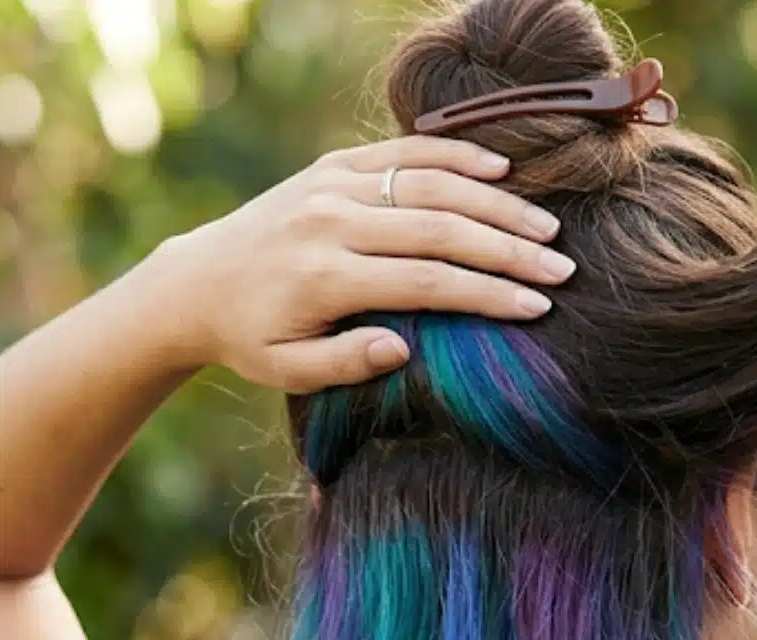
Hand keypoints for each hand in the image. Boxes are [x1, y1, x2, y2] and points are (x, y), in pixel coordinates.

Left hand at [150, 136, 572, 392]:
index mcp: (324, 277)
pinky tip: (499, 172)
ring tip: (546, 227)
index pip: (426, 281)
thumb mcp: (287, 370)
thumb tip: (404, 348)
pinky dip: (454, 157)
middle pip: (440, 229)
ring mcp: (333, 185)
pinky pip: (403, 152)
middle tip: (562, 268)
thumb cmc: (250, 338)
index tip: (537, 306)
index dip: (488, 293)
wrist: (194, 282)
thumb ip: (345, 364)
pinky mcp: (333, 165)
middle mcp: (331, 222)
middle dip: (509, 249)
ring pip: (430, 184)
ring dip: (496, 204)